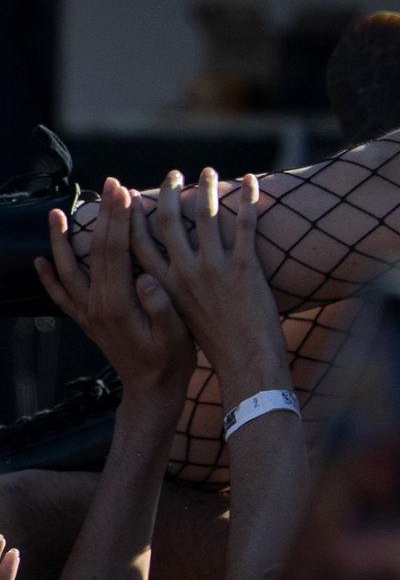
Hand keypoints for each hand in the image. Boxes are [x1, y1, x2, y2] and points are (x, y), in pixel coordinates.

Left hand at [35, 176, 196, 400]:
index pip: (115, 250)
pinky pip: (61, 296)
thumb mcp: (178, 336)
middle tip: (109, 186)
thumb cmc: (171, 364)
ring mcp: (88, 313)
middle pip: (94, 251)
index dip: (120, 219)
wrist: (151, 393)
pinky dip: (48, 278)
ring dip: (60, 239)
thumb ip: (162, 307)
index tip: (125, 192)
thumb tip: (146, 278)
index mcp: (118, 303)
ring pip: (67, 268)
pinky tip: (41, 262)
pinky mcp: (87, 321)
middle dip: (102, 215)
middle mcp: (96, 305)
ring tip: (56, 214)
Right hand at [128, 168, 286, 392]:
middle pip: (167, 220)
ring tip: (208, 172)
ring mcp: (215, 269)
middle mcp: (185, 272)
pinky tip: (251, 181)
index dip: (132, 214)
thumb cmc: (214, 343)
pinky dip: (250, 200)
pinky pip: (246, 225)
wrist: (246, 362)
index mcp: (164, 283)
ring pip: (204, 215)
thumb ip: (164, 290)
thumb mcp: (176, 316)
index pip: (138, 240)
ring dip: (206, 189)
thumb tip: (150, 274)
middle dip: (167, 192)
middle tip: (172, 174)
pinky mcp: (245, 270)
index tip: (130, 194)